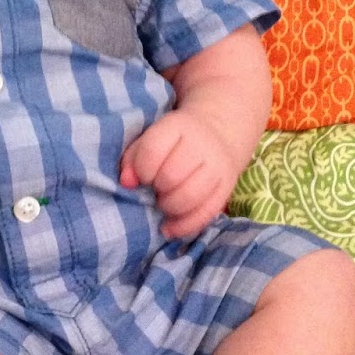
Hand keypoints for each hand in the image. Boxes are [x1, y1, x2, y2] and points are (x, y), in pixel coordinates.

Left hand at [119, 111, 240, 241]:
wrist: (218, 133)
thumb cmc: (174, 141)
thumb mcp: (151, 139)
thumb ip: (133, 159)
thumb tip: (127, 183)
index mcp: (177, 127)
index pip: (153, 150)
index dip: (142, 170)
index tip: (143, 177)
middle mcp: (201, 144)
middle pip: (172, 176)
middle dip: (157, 189)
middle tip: (155, 190)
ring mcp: (217, 166)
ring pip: (191, 197)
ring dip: (170, 207)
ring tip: (164, 204)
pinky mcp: (227, 187)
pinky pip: (207, 213)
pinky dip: (185, 226)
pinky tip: (170, 228)